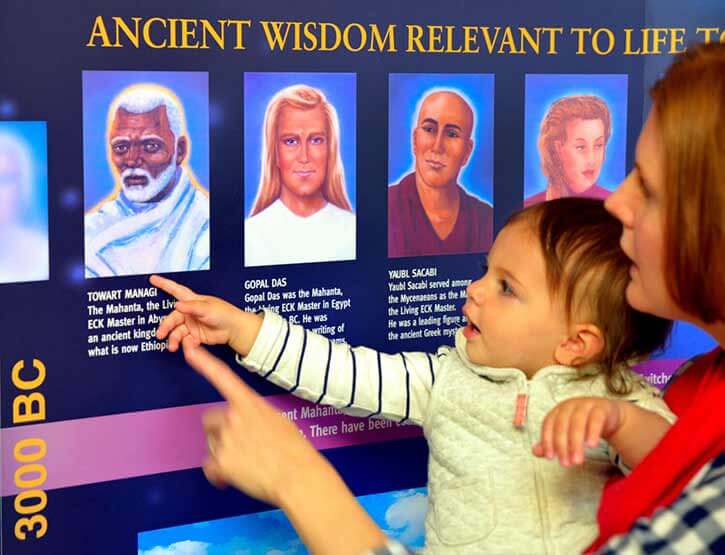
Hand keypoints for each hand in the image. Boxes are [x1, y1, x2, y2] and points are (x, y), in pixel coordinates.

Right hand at [150, 275, 253, 352]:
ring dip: (173, 338)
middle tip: (160, 335)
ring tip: (172, 346)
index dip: (164, 284)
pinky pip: (184, 339)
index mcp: (192, 301)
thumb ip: (192, 307)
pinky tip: (190, 344)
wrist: (234, 330)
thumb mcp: (207, 308)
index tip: (153, 278)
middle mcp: (190, 312)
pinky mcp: (194, 335)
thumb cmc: (224, 314)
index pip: (176, 290)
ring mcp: (191, 324)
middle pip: (172, 318)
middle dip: (165, 326)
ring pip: (176, 331)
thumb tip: (177, 305)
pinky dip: (185, 343)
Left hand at [182, 336, 323, 505]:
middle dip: (219, 431)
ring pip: (212, 445)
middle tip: (241, 445)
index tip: (189, 350)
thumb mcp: (276, 419)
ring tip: (248, 462)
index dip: (203, 362)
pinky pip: (210, 467)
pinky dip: (219, 474)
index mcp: (249, 403)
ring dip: (223, 453)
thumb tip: (241, 422)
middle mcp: (233, 417)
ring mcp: (225, 439)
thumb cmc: (293, 449)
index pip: (222, 376)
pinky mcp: (220, 463)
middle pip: (210, 420)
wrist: (297, 475)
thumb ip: (254, 414)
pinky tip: (237, 476)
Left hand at [532, 397, 623, 466]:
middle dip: (562, 445)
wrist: (607, 414)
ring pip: (577, 423)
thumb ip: (551, 442)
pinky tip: (592, 445)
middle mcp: (569, 405)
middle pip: (562, 425)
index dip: (547, 440)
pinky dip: (593, 432)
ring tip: (577, 461)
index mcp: (558, 410)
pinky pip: (596, 419)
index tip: (550, 457)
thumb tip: (535, 452)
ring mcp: (585, 404)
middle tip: (566, 464)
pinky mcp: (601, 408)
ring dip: (576, 443)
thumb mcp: (566, 432)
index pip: (548, 424)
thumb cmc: (582, 424)